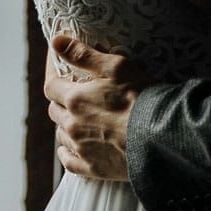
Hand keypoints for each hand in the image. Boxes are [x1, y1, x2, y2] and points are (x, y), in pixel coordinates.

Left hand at [43, 35, 150, 181]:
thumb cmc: (141, 97)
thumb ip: (82, 54)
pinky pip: (69, 162)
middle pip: (54, 110)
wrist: (160, 137)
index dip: (54, 76)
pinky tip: (72, 148)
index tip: (60, 70)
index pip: (51, 85)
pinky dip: (67, 153)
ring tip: (77, 119)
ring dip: (65, 125)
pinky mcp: (94, 168)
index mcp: (75, 99)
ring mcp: (82, 148)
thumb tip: (55, 41)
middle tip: (74, 94)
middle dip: (61, 100)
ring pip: (61, 134)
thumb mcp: (115, 66)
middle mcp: (73, 125)